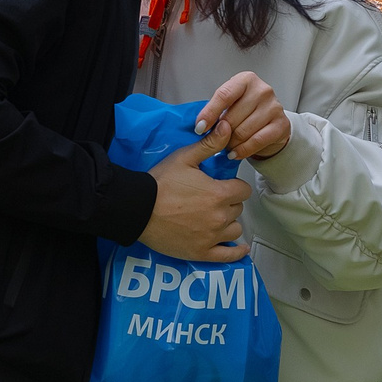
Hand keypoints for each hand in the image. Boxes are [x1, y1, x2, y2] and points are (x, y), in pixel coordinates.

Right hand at [139, 128, 251, 260]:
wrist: (138, 209)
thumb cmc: (160, 182)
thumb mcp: (184, 158)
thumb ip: (209, 145)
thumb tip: (227, 127)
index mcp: (219, 193)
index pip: (243, 190)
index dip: (234, 186)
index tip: (223, 186)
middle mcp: (220, 217)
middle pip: (238, 209)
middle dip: (228, 203)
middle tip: (211, 200)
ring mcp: (212, 237)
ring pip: (234, 230)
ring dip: (228, 224)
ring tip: (215, 219)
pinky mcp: (202, 253)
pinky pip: (228, 255)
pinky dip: (237, 252)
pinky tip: (241, 249)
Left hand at [194, 71, 290, 161]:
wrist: (270, 123)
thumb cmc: (246, 111)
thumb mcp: (230, 104)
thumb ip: (216, 110)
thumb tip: (200, 126)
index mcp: (246, 80)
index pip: (224, 95)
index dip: (209, 113)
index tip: (199, 128)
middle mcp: (262, 90)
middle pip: (232, 117)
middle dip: (220, 133)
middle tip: (216, 140)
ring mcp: (274, 107)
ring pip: (243, 131)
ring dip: (230, 143)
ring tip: (226, 146)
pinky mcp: (281, 125)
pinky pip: (256, 141)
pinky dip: (242, 150)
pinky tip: (234, 153)